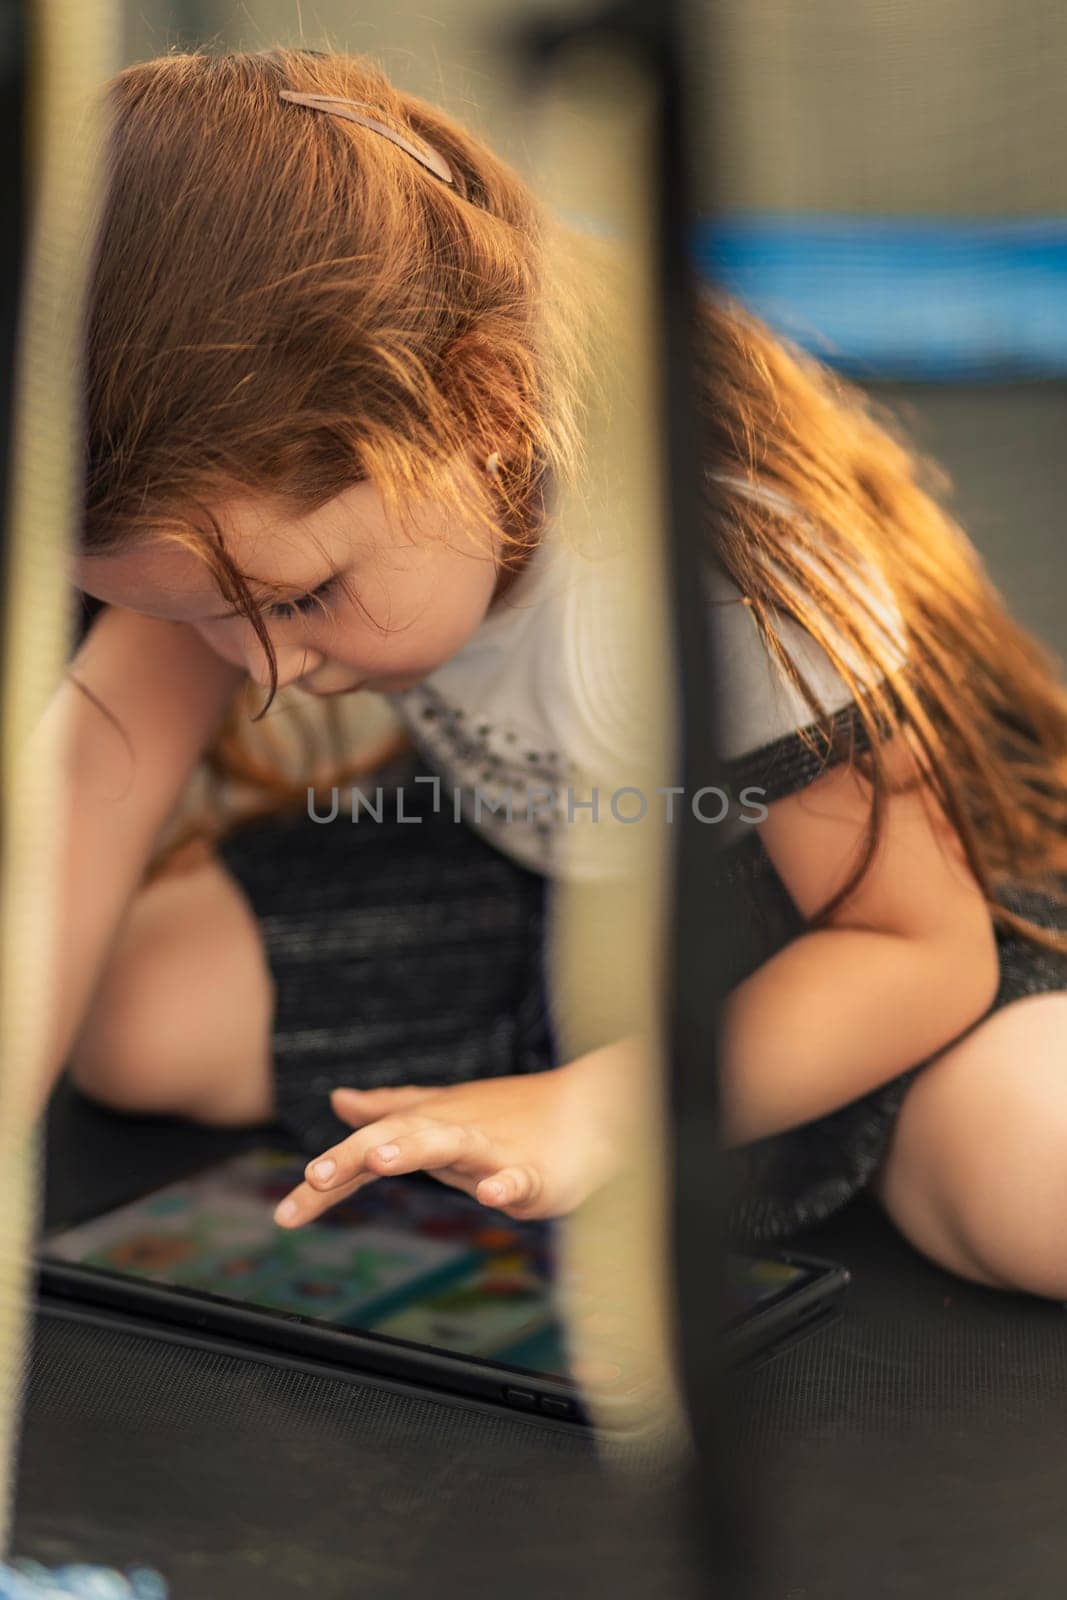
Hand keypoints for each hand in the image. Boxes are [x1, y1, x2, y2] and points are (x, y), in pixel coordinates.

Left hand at [273, 1044, 636, 1228]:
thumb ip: (391, 1107)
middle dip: (355, 1154)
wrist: (590, 1111)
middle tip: (316, 1175)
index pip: (367, 1151)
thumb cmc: (513, 1116)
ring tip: (382, 1157)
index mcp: (428, 1128)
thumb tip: (340, 1100)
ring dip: (413, 1146)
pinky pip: (519, 1178)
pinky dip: (506, 1184)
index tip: (286, 1214)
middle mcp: (453, 1132)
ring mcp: (493, 1150)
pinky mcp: (535, 1172)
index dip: (328, 1179)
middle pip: (396, 1137)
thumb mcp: (444, 1113)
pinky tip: (493, 1195)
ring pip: (449, 1144)